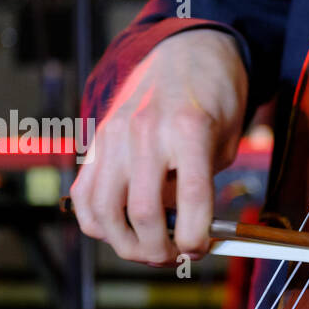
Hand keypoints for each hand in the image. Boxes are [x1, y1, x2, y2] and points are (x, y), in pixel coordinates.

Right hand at [71, 28, 247, 262]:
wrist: (184, 51)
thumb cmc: (212, 100)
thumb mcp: (224, 141)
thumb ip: (203, 187)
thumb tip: (185, 236)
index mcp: (189, 129)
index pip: (191, 197)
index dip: (196, 237)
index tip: (200, 250)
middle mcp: (146, 132)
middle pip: (142, 212)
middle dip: (159, 249)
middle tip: (174, 257)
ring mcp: (114, 136)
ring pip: (104, 210)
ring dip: (126, 245)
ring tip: (148, 251)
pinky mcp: (96, 141)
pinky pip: (85, 196)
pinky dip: (98, 224)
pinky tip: (121, 230)